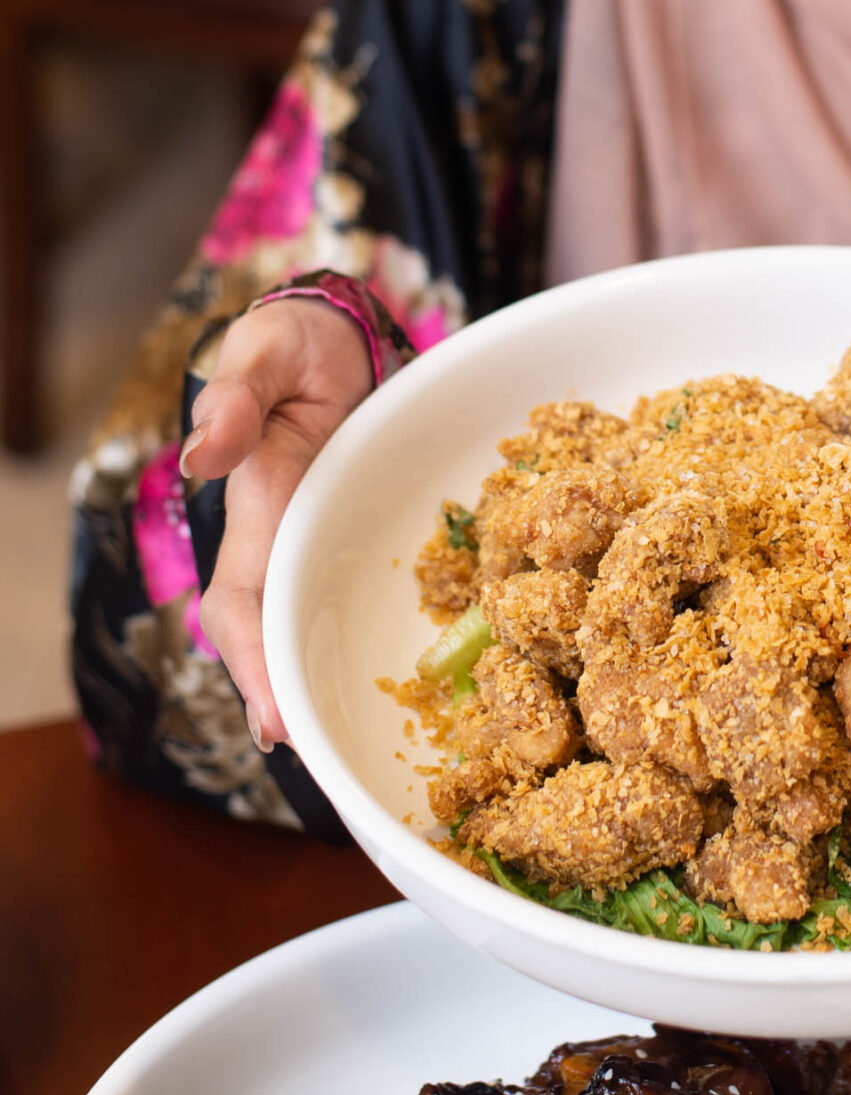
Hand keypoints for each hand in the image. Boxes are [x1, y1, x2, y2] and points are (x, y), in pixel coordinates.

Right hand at [182, 296, 374, 752]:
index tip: (270, 721)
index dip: (253, 661)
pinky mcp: (358, 533)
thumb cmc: (292, 346)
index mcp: (258, 505)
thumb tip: (204, 454)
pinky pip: (356, 593)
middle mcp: (284, 537)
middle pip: (274, 634)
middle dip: (286, 696)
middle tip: (312, 757)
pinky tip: (402, 683)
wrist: (333, 337)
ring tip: (344, 747)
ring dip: (321, 682)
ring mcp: (321, 540)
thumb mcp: (264, 353)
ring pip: (312, 626)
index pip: (242, 600)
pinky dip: (364, 638)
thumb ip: (238, 398)